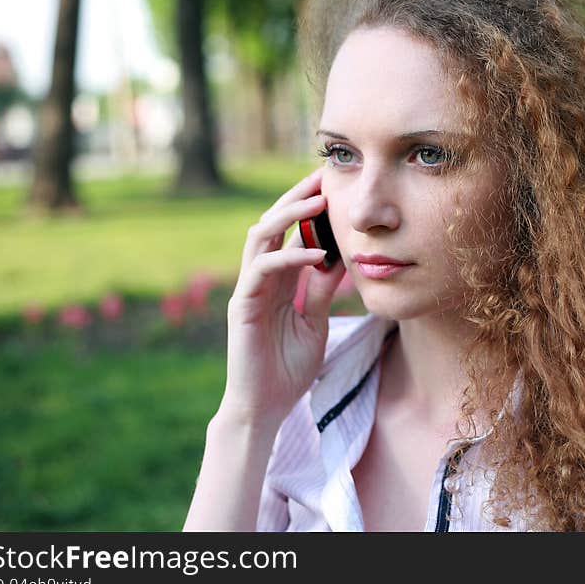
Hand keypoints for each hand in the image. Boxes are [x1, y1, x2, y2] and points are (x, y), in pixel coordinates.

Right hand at [222, 167, 346, 422]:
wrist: (265, 407)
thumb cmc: (288, 368)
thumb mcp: (314, 321)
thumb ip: (321, 289)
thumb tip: (341, 257)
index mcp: (275, 280)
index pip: (287, 231)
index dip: (305, 206)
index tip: (332, 186)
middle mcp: (258, 278)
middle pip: (271, 222)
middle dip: (296, 197)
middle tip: (324, 176)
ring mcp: (248, 290)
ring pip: (259, 236)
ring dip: (289, 215)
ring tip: (319, 201)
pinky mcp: (243, 307)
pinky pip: (262, 270)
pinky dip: (288, 256)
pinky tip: (316, 253)